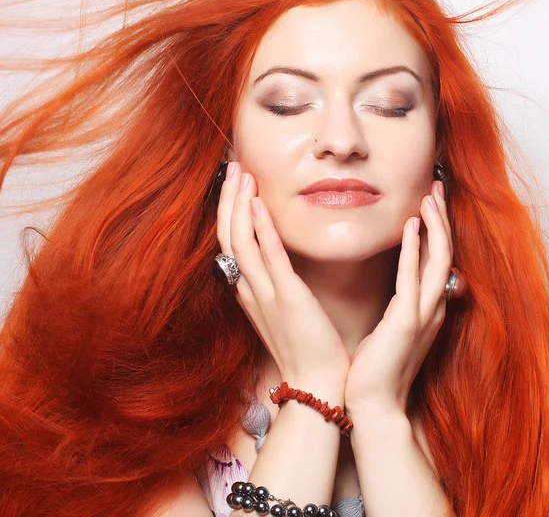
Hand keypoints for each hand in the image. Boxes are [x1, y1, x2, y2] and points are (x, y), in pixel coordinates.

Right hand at [216, 162, 350, 387]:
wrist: (317, 383)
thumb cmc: (306, 347)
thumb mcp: (282, 311)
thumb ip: (275, 284)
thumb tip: (275, 261)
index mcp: (249, 291)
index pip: (230, 243)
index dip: (229, 211)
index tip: (235, 184)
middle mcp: (250, 289)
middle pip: (228, 236)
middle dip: (228, 199)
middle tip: (232, 167)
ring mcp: (266, 294)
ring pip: (241, 241)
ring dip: (238, 204)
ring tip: (241, 173)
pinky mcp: (288, 298)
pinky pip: (269, 257)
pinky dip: (261, 228)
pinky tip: (259, 202)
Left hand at [343, 179, 452, 414]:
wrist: (374, 406)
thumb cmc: (378, 368)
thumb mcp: (393, 329)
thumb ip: (400, 304)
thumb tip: (398, 283)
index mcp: (426, 309)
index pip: (437, 261)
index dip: (437, 229)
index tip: (431, 202)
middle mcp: (431, 308)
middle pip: (443, 253)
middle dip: (442, 219)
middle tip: (437, 188)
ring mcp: (421, 315)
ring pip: (437, 260)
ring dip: (435, 226)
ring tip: (430, 197)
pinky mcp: (405, 323)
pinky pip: (411, 279)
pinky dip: (414, 250)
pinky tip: (412, 225)